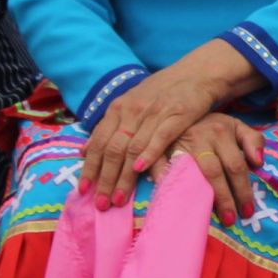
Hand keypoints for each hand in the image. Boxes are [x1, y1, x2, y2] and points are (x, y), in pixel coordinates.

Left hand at [79, 46, 252, 210]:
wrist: (196, 73)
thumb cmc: (162, 92)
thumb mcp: (131, 104)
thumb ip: (109, 127)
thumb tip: (84, 150)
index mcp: (119, 108)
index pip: (99, 142)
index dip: (90, 168)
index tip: (82, 190)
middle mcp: (132, 110)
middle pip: (113, 149)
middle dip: (104, 179)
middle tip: (100, 203)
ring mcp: (154, 112)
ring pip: (132, 148)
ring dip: (123, 176)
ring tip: (118, 199)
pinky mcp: (176, 114)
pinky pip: (159, 137)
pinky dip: (148, 154)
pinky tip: (140, 170)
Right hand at [155, 113, 264, 225]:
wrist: (180, 111)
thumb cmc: (213, 126)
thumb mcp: (237, 126)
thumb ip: (253, 141)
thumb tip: (259, 163)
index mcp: (222, 131)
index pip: (236, 165)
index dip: (243, 189)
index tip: (248, 211)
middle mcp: (201, 138)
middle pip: (214, 173)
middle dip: (224, 199)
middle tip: (230, 220)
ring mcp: (179, 144)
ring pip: (192, 174)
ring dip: (199, 197)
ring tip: (206, 217)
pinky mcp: (160, 150)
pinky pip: (162, 169)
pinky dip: (166, 183)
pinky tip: (175, 200)